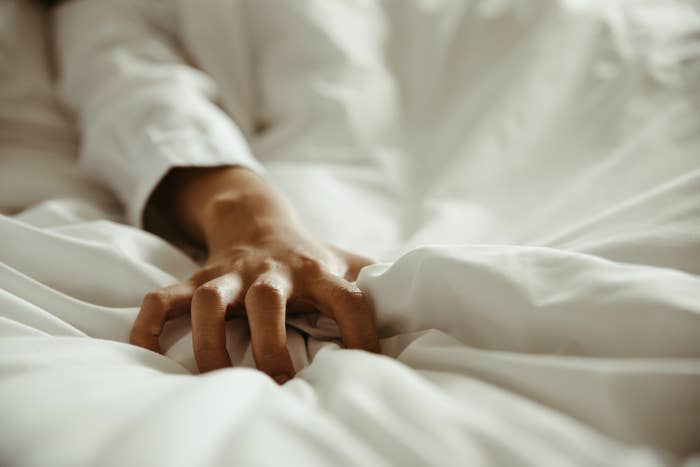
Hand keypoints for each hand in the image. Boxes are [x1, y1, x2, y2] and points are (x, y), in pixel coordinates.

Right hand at [129, 166, 379, 381]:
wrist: (258, 216)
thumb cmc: (312, 256)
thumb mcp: (350, 264)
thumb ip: (384, 286)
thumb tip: (428, 315)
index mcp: (319, 271)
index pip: (351, 300)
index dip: (363, 336)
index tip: (368, 372)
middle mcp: (272, 271)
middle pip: (268, 301)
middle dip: (271, 347)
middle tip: (281, 388)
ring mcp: (231, 274)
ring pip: (207, 300)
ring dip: (206, 342)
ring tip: (213, 382)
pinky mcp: (197, 277)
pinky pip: (161, 298)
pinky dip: (147, 325)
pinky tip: (143, 353)